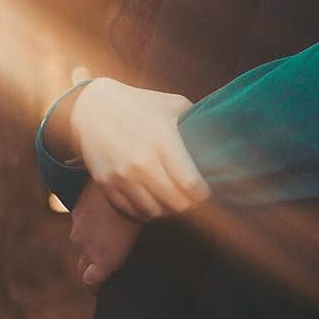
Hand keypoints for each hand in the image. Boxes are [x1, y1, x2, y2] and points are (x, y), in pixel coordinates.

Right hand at [69, 78, 210, 219]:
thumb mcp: (173, 105)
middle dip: (189, 205)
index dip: (204, 195)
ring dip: (167, 211)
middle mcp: (142, 163)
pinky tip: (152, 200)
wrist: (92, 108)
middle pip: (176, 204)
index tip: (206, 191)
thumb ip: (198, 123)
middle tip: (192, 199)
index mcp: (163, 142)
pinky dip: (145, 211)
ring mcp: (122, 176)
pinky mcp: (107, 185)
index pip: (192, 186)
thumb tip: (226, 140)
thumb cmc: (140, 105)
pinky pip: (132, 212)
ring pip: (155, 213)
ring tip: (173, 200)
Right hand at [70, 180, 143, 290]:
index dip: (94, 286)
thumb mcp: (138, 243)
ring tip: (106, 240)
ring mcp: (79, 230)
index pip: (89, 281)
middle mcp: (85, 248)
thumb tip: (132, 266)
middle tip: (101, 271)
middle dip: (89, 271)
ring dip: (90, 246)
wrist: (122, 184)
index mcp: (103, 261)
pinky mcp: (76, 212)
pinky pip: (81, 225)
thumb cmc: (138, 217)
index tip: (99, 288)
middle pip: (81, 267)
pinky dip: (89, 226)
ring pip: (81, 244)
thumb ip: (125, 257)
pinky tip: (102, 220)